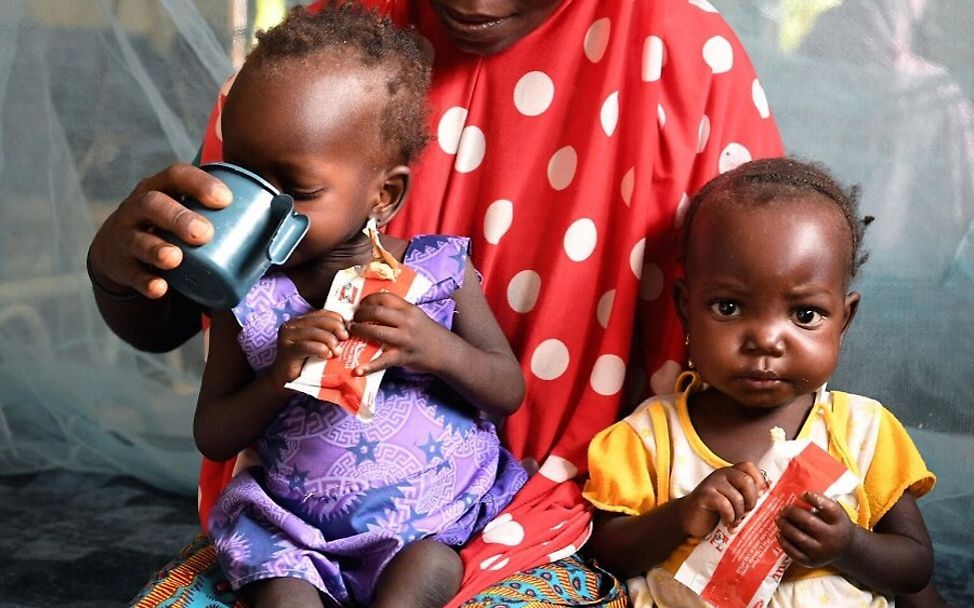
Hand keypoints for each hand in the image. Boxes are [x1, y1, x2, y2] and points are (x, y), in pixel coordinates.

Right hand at [88, 163, 231, 297]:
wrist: (118, 252)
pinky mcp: (122, 267)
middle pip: (153, 205)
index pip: (176, 175)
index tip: (225, 200)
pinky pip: (132, 275)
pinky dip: (146, 282)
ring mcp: (126, 237)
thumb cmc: (166, 226)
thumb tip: (275, 223)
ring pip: (138, 240)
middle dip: (178, 217)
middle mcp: (138, 209)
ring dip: (157, 249)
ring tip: (176, 259)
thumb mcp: (181, 209)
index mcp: (160, 188)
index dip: (199, 183)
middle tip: (204, 233)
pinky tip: (160, 288)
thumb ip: (214, 211)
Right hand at [271, 310, 348, 384]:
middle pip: (320, 320)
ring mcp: (287, 336)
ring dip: (330, 341)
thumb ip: (328, 335)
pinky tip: (327, 356)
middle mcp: (292, 325)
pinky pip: (307, 346)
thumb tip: (349, 329)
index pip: (322, 313)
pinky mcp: (287, 350)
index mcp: (300, 321)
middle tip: (345, 339)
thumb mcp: (318, 345)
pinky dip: (320, 349)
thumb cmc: (305, 364)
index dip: (337, 319)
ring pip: (315, 332)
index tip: (347, 330)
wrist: (284, 381)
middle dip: (336, 328)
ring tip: (337, 351)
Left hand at [348, 292, 444, 374]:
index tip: (360, 304)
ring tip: (351, 332)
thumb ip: (399, 311)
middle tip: (352, 319)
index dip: (368, 299)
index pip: (384, 297)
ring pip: (376, 331)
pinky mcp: (402, 356)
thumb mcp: (416, 316)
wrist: (446, 352)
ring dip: (359, 330)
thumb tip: (375, 308)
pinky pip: (382, 361)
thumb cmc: (428, 333)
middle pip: (376, 312)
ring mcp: (404, 339)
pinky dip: (368, 367)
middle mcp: (406, 321)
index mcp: (409, 309)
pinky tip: (357, 370)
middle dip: (360, 314)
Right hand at [679, 462, 765, 537]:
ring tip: (734, 521)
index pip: (749, 466)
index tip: (759, 497)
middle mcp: (721, 474)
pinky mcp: (704, 495)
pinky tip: (726, 522)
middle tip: (746, 512)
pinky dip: (729, 517)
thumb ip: (745, 495)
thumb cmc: (715, 511)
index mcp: (730, 473)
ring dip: (739, 514)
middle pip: (747, 481)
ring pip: (737, 497)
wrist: (690, 518)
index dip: (758, 480)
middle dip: (751, 500)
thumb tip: (766, 498)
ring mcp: (712, 483)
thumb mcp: (733, 500)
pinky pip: (725, 505)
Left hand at [777, 491, 854, 567]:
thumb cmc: (834, 525)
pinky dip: (784, 542)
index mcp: (840, 523)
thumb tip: (798, 497)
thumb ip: (821, 504)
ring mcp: (822, 553)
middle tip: (784, 509)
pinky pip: (794, 553)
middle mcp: (833, 539)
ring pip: (799, 538)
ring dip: (785, 526)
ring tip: (779, 519)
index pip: (830, 509)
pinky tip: (779, 533)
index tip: (802, 494)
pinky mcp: (812, 562)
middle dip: (793, 513)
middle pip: (810, 522)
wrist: (844, 549)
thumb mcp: (835, 514)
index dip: (815, 499)